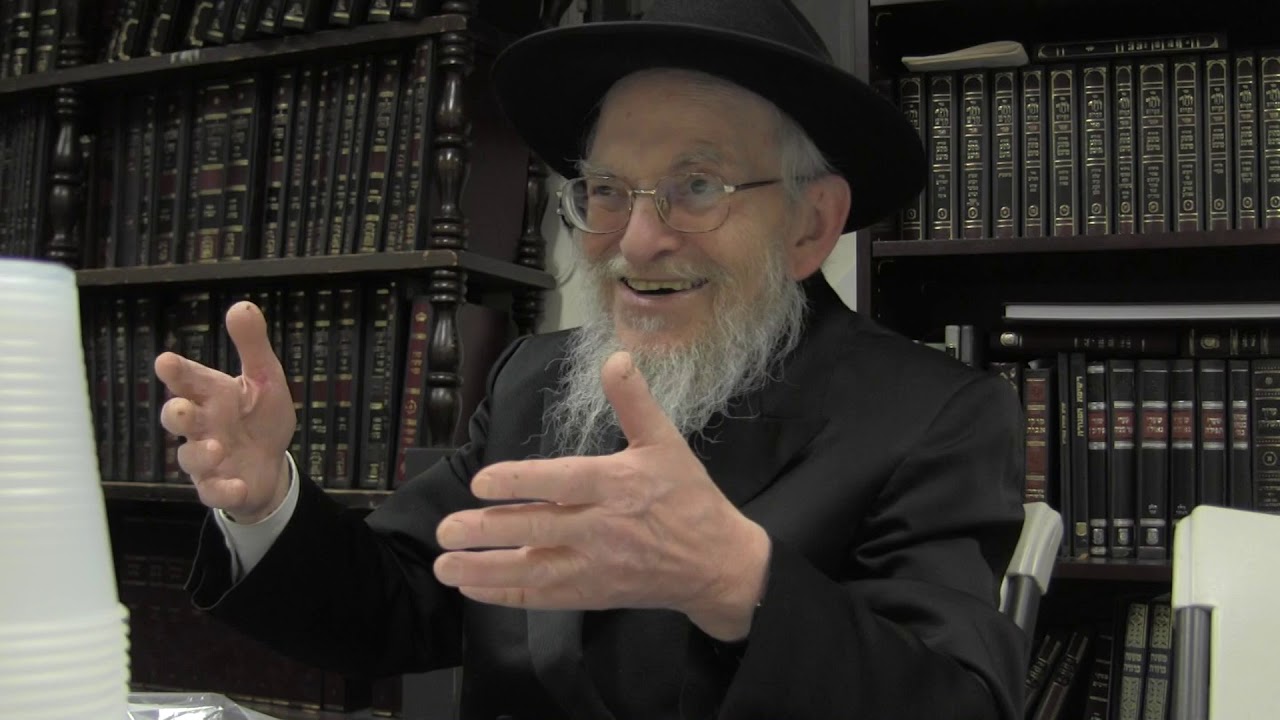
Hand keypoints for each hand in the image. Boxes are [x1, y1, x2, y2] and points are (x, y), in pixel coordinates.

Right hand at [154, 301, 295, 523]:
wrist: (270, 464)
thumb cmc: (259, 417)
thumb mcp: (265, 379)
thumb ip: (252, 345)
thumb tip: (242, 305)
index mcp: (211, 395)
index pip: (188, 380)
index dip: (177, 372)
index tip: (166, 361)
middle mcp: (202, 425)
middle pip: (177, 419)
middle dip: (177, 413)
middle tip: (182, 408)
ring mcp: (206, 458)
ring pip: (189, 458)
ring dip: (199, 453)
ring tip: (216, 447)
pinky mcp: (218, 486)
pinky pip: (213, 492)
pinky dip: (223, 489)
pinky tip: (238, 485)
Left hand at [432, 351, 771, 640]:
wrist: (717, 565)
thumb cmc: (688, 498)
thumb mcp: (667, 442)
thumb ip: (635, 402)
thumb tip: (616, 357)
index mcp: (618, 485)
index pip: (563, 483)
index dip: (520, 482)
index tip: (481, 481)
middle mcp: (603, 528)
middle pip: (538, 530)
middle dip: (488, 530)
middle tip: (445, 528)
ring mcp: (596, 566)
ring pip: (533, 570)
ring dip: (485, 568)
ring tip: (444, 564)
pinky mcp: (592, 594)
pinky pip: (543, 597)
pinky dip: (506, 595)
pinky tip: (472, 587)